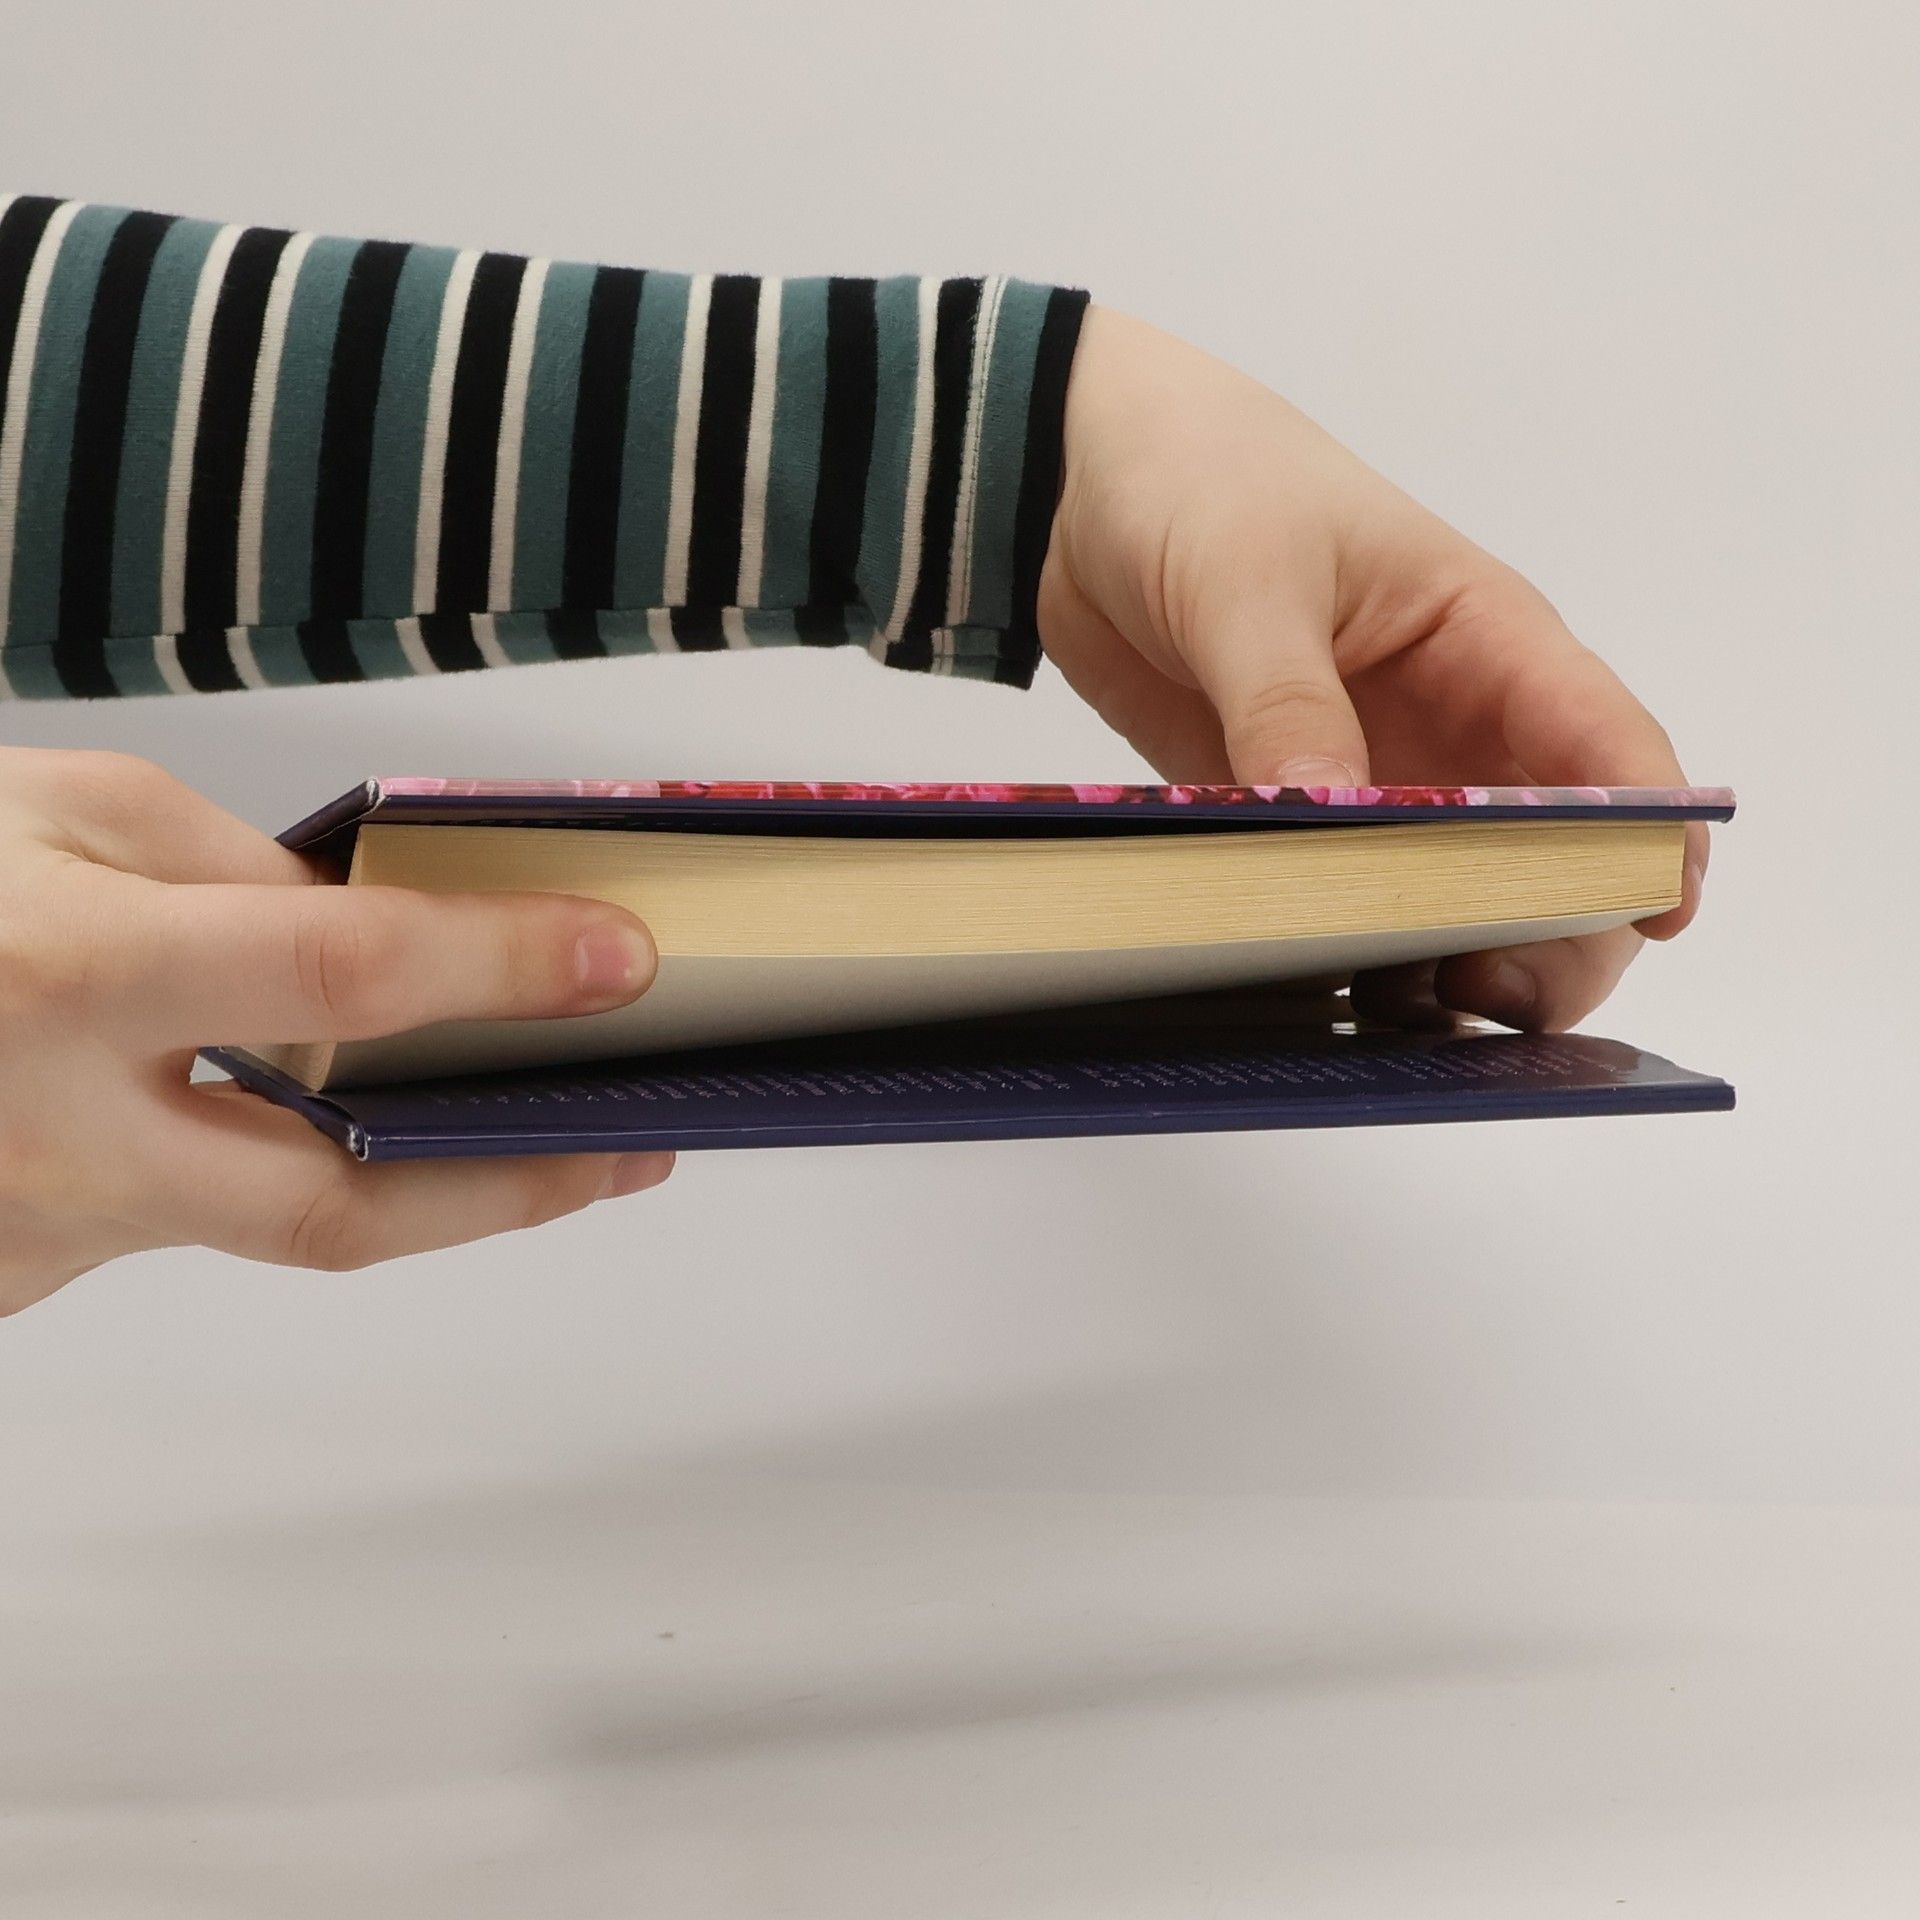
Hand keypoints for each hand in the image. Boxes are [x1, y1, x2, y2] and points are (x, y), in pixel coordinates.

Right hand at [0, 750, 669, 1317]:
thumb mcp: (42, 812)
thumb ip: (217, 865)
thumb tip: (369, 924)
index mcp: (63, 976)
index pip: (338, 981)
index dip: (499, 968)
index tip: (619, 958)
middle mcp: (52, 1135)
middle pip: (339, 1209)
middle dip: (515, 1187)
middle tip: (634, 1144)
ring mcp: (33, 1231)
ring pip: (269, 1227)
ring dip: (415, 1186)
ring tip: (518, 1126)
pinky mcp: (18, 1278)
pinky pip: (180, 1219)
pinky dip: (259, 1167)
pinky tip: (296, 1115)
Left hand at [1043, 306, 1705, 1031]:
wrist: (1086, 484)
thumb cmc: (1202, 480)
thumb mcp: (1248, 579)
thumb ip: (1285, 698)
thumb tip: (1326, 814)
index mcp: (1488, 641)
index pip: (1609, 748)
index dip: (1650, 836)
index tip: (1656, 916)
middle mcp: (1455, 729)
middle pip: (1557, 859)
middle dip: (1550, 937)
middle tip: (1479, 997)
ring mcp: (1381, 786)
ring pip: (1461, 905)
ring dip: (1450, 967)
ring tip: (1401, 1018)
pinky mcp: (1298, 825)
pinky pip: (1347, 911)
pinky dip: (1349, 961)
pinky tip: (1324, 1001)